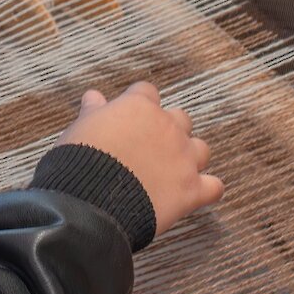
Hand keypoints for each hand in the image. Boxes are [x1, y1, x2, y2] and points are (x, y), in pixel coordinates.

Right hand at [55, 82, 223, 236]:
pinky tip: (196, 193)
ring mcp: (183, 158)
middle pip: (180, 118)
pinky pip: (214, 187)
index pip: (146, 92)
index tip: (128, 118)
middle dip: (168, 130)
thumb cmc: (80, 160)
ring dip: (190, 156)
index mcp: (139, 107)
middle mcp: (167, 127)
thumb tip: (93, 96)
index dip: (137, 105)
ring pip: (201, 149)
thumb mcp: (80, 128)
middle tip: (149, 148)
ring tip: (173, 170)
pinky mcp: (192, 190)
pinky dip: (207, 189)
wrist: (90, 201)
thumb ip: (92, 111)